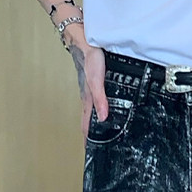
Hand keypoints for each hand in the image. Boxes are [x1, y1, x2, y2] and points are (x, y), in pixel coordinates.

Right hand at [65, 24, 107, 138]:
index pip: (86, 125)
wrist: (84, 39)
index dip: (88, 139)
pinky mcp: (96, 82)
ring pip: (93, 111)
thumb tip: (104, 117)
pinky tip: (106, 108)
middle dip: (91, 135)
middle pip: (89, 120)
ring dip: (96, 123)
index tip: (90, 152)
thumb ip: (100, 98)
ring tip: (101, 133)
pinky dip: (101, 109)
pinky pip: (98, 100)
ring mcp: (91, 90)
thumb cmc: (89, 59)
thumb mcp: (96, 80)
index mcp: (87, 99)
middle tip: (97, 147)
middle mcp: (88, 96)